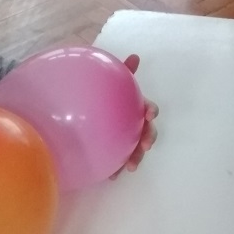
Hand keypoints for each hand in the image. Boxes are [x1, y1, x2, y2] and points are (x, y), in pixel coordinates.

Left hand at [112, 54, 157, 176]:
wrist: (81, 117)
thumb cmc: (102, 97)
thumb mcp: (111, 83)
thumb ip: (122, 72)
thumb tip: (135, 56)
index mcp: (135, 109)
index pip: (147, 108)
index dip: (151, 111)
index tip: (149, 113)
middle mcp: (134, 125)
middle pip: (147, 132)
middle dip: (149, 138)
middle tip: (146, 144)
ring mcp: (126, 140)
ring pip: (136, 150)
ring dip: (137, 157)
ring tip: (131, 166)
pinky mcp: (115, 153)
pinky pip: (119, 162)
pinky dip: (117, 169)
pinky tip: (111, 177)